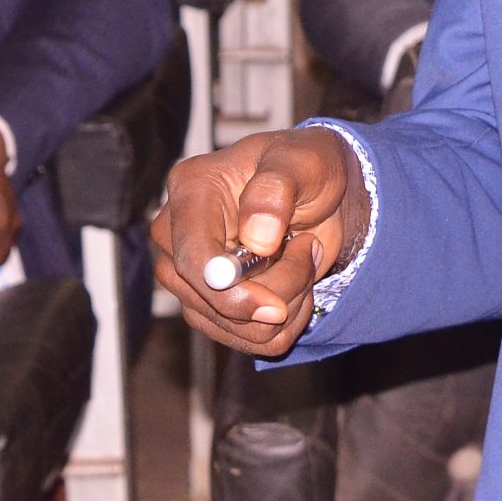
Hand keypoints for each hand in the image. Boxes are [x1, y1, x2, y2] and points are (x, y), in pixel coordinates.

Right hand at [151, 129, 367, 358]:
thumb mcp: (303, 162)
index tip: (277, 307)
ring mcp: (191, 274)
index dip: (230, 291)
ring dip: (284, 307)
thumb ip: (276, 190)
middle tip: (309, 250)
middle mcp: (180, 235)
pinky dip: (281, 326)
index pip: (192, 258)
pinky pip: (243, 339)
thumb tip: (257, 238)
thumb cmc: (306, 167)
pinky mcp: (210, 303)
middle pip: (206, 299)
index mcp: (192, 190)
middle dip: (272, 293)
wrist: (321, 192)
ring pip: (228, 325)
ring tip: (305, 259)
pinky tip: (299, 285)